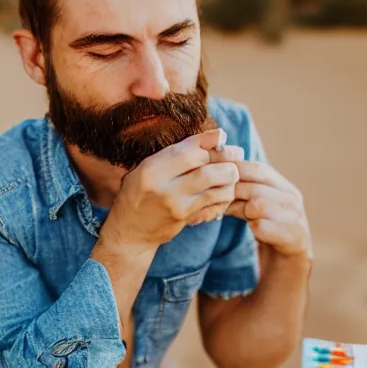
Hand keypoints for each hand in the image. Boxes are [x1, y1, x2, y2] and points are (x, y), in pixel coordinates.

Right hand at [100, 129, 238, 251]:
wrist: (130, 231)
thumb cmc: (137, 192)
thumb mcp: (145, 167)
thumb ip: (173, 154)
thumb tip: (214, 136)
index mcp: (151, 171)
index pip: (188, 152)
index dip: (210, 142)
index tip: (222, 137)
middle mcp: (165, 189)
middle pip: (207, 171)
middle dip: (227, 160)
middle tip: (236, 154)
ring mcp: (177, 207)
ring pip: (217, 190)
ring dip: (230, 180)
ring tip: (232, 172)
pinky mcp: (187, 220)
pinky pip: (215, 206)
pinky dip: (225, 196)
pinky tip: (224, 190)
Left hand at [213, 146, 312, 258]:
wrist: (288, 261)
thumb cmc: (267, 227)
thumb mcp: (257, 205)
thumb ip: (244, 189)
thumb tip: (215, 173)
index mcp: (284, 187)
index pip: (257, 168)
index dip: (234, 170)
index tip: (214, 176)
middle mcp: (291, 199)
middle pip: (253, 187)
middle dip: (231, 193)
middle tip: (216, 199)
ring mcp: (293, 218)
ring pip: (257, 205)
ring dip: (241, 210)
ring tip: (233, 214)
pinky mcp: (292, 237)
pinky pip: (261, 226)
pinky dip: (251, 227)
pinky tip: (250, 229)